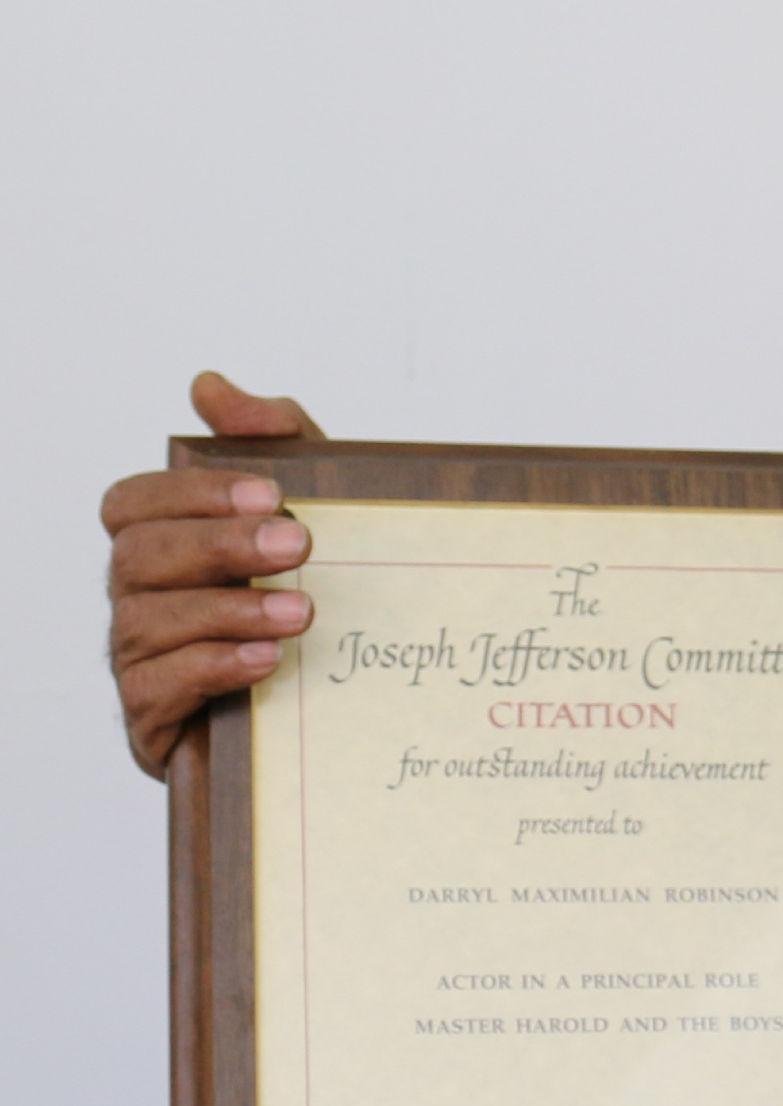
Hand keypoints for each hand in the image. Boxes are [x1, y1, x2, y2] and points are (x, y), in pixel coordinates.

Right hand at [102, 371, 325, 776]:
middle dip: (221, 544)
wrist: (325, 711)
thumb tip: (208, 386)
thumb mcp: (302, 509)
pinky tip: (267, 659)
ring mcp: (136, 658)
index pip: (134, 502)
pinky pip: (158, 687)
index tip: (272, 492)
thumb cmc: (298, 590)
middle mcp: (135, 596)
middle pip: (140, 555)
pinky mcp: (151, 718)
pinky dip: (214, 666)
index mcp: (158, 541)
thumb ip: (267, 440)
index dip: (193, 492)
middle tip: (299, 544)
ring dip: (230, 609)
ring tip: (302, 611)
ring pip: (149, 621)